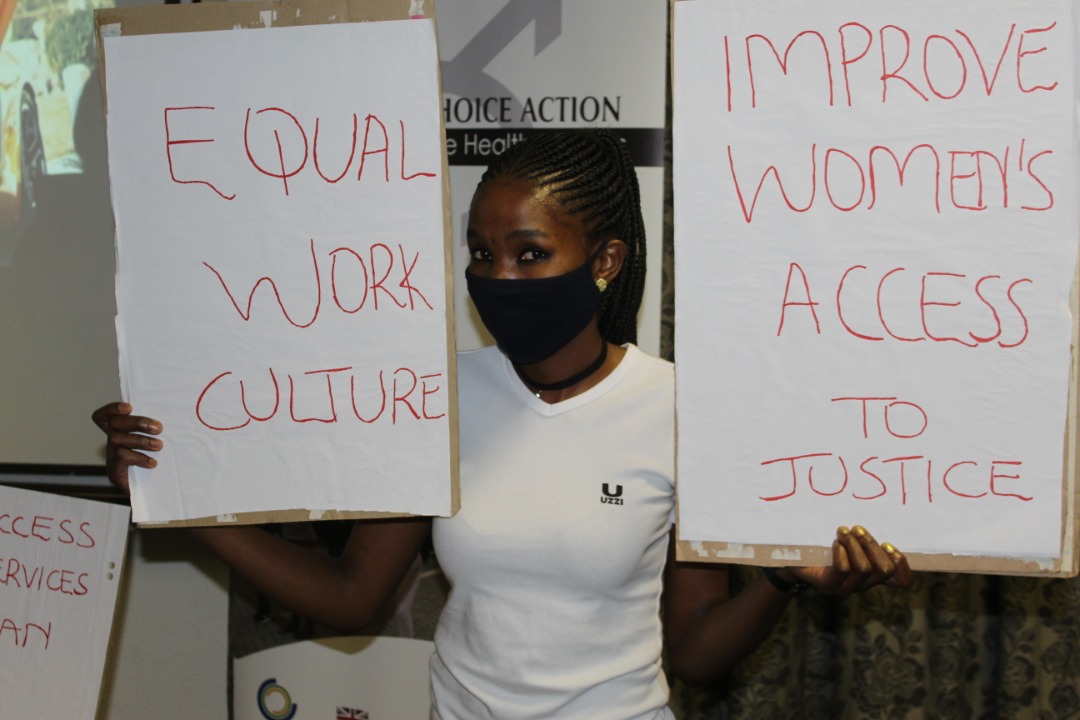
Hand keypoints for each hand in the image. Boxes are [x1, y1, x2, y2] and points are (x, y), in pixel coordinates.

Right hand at [91, 402, 163, 495]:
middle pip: (114, 423)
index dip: (111, 409)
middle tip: (159, 428)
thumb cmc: (160, 462)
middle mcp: (113, 443)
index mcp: (121, 432)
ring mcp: (111, 457)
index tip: (129, 407)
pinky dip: (138, 458)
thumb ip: (157, 429)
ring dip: (140, 440)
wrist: (156, 492)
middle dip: (137, 422)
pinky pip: (120, 458)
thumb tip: (175, 414)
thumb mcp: (159, 442)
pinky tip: (153, 463)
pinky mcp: (114, 472)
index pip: (105, 417)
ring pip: (116, 439)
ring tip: (159, 445)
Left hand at [784, 525, 912, 595]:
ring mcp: (845, 588)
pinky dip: (841, 553)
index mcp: (872, 574)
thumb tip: (883, 516)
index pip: (902, 581)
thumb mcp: (849, 540)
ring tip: (842, 531)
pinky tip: (834, 543)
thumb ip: (865, 537)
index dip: (902, 565)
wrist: (793, 558)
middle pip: (883, 569)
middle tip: (857, 529)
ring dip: (854, 544)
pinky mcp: (828, 585)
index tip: (888, 544)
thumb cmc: (824, 544)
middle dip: (872, 545)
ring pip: (864, 568)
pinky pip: (843, 570)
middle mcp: (862, 584)